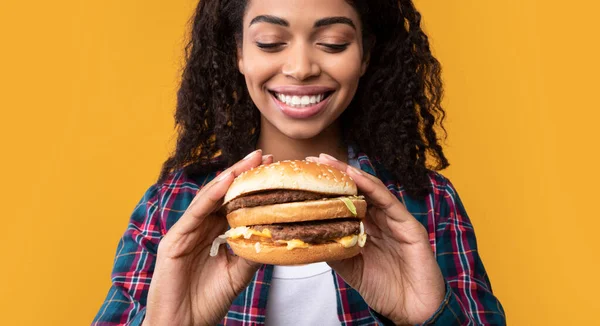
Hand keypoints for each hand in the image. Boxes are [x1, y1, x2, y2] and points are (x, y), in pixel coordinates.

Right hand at [143, 150, 271, 325]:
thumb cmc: (207, 301)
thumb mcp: (239, 273)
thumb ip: (252, 251)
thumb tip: (277, 232)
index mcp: (213, 234)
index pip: (234, 203)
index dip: (252, 186)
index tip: (274, 169)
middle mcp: (199, 228)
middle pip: (223, 195)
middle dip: (243, 173)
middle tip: (265, 155)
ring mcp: (185, 232)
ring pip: (209, 199)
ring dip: (230, 177)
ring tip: (250, 161)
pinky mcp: (173, 240)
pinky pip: (194, 213)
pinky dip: (211, 196)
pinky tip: (226, 181)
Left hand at [307, 154, 444, 324]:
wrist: (412, 310)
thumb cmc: (385, 289)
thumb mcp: (350, 268)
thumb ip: (334, 250)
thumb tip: (308, 236)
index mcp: (369, 228)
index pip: (347, 201)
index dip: (328, 187)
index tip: (306, 174)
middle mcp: (382, 220)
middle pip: (358, 189)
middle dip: (336, 173)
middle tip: (313, 160)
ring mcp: (396, 220)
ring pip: (372, 190)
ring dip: (351, 174)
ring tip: (330, 163)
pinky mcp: (410, 225)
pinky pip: (389, 201)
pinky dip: (372, 186)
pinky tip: (355, 176)